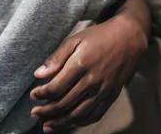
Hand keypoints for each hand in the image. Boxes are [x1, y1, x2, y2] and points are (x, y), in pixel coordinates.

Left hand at [30, 17, 147, 132]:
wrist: (127, 39)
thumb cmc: (98, 37)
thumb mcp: (74, 40)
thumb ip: (56, 58)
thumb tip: (38, 74)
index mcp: (80, 65)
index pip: (56, 88)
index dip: (41, 95)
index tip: (33, 96)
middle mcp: (92, 82)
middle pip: (64, 104)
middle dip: (46, 112)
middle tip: (35, 114)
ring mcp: (102, 91)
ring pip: (78, 114)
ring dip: (61, 122)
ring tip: (47, 126)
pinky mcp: (111, 96)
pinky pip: (94, 115)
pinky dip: (80, 122)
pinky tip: (70, 122)